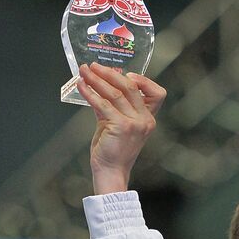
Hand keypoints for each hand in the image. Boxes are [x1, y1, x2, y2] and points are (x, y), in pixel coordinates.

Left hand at [76, 63, 164, 194]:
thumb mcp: (115, 125)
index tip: (124, 73)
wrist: (110, 172)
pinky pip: (103, 104)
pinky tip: (81, 86)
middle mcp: (145, 120)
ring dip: (96, 79)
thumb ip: (111, 107)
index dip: (143, 80)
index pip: (157, 93)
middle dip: (109, 73)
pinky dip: (90, 92)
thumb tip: (98, 87)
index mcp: (148, 119)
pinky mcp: (121, 126)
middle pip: (130, 87)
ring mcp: (134, 123)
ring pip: (115, 93)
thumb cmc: (113, 151)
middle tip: (94, 66)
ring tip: (84, 72)